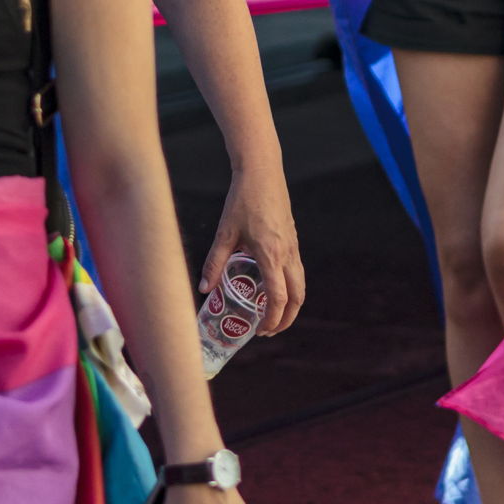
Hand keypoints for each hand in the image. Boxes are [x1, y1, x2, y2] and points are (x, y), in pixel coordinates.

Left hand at [200, 169, 303, 334]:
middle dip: (287, 318)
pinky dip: (291, 286)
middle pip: (297, 297)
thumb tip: (203, 289)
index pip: (278, 298)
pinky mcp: (293, 239)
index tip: (261, 330)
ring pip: (300, 284)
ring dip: (291, 303)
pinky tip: (273, 285)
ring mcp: (293, 246)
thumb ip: (214, 262)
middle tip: (269, 329)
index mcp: (271, 255)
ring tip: (272, 313)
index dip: (272, 319)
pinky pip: (297, 270)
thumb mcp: (225, 233)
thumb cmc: (243, 200)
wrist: (262, 173)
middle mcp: (287, 253)